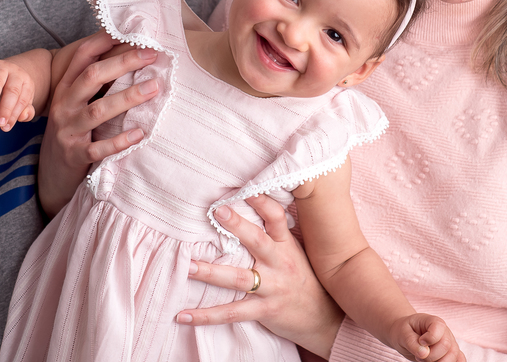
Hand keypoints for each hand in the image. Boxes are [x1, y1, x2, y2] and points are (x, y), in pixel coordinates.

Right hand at [0, 58, 36, 130]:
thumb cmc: (13, 91)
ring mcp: (1, 66)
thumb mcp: (22, 102)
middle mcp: (15, 72)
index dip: (14, 114)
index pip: (22, 100)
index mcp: (27, 82)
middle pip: (12, 91)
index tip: (6, 127)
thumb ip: (26, 112)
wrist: (5, 71)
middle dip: (5, 108)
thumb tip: (23, 117)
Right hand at [37, 30, 161, 214]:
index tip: (130, 32)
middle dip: (122, 63)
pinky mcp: (75, 156)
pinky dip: (120, 140)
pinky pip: (99, 148)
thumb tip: (129, 54)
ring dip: (128, 97)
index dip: (104, 42)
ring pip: (98, 111)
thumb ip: (94, 83)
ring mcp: (68, 131)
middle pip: (92, 77)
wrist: (51, 174)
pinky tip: (140, 132)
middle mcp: (64, 106)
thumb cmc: (72, 130)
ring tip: (155, 87)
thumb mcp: (75, 103)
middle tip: (151, 54)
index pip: (81, 58)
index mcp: (65, 89)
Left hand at [176, 195, 344, 356]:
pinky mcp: (264, 311)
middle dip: (237, 225)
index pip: (276, 217)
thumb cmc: (305, 279)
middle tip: (216, 211)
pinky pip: (232, 313)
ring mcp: (272, 288)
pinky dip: (206, 316)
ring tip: (188, 266)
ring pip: (239, 279)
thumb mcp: (295, 252)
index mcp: (286, 245)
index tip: (245, 187)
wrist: (324, 319)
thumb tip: (251, 205)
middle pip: (257, 241)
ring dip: (211, 272)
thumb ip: (275, 233)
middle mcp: (279, 263)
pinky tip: (182, 315)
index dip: (262, 201)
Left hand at [389, 314, 463, 361]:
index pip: (438, 329)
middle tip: (419, 356)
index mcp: (434, 322)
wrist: (407, 336)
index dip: (429, 339)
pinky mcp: (452, 354)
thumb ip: (411, 342)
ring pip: (453, 356)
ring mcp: (451, 343)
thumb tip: (424, 353)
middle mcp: (446, 332)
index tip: (419, 341)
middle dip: (431, 356)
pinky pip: (460, 360)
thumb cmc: (405, 332)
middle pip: (446, 346)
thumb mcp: (403, 334)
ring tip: (425, 360)